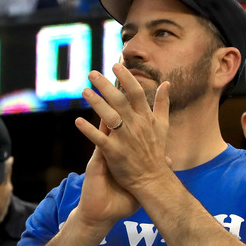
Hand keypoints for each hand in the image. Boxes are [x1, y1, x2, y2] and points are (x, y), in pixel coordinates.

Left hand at [76, 66, 170, 202]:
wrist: (153, 180)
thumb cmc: (156, 152)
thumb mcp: (164, 125)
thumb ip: (163, 103)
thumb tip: (167, 83)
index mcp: (146, 118)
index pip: (136, 93)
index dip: (126, 78)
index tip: (116, 65)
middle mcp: (136, 126)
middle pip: (120, 100)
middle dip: (105, 85)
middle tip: (91, 73)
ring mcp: (125, 139)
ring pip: (109, 116)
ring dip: (96, 102)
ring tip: (84, 91)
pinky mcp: (114, 153)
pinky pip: (100, 139)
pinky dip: (88, 130)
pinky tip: (78, 121)